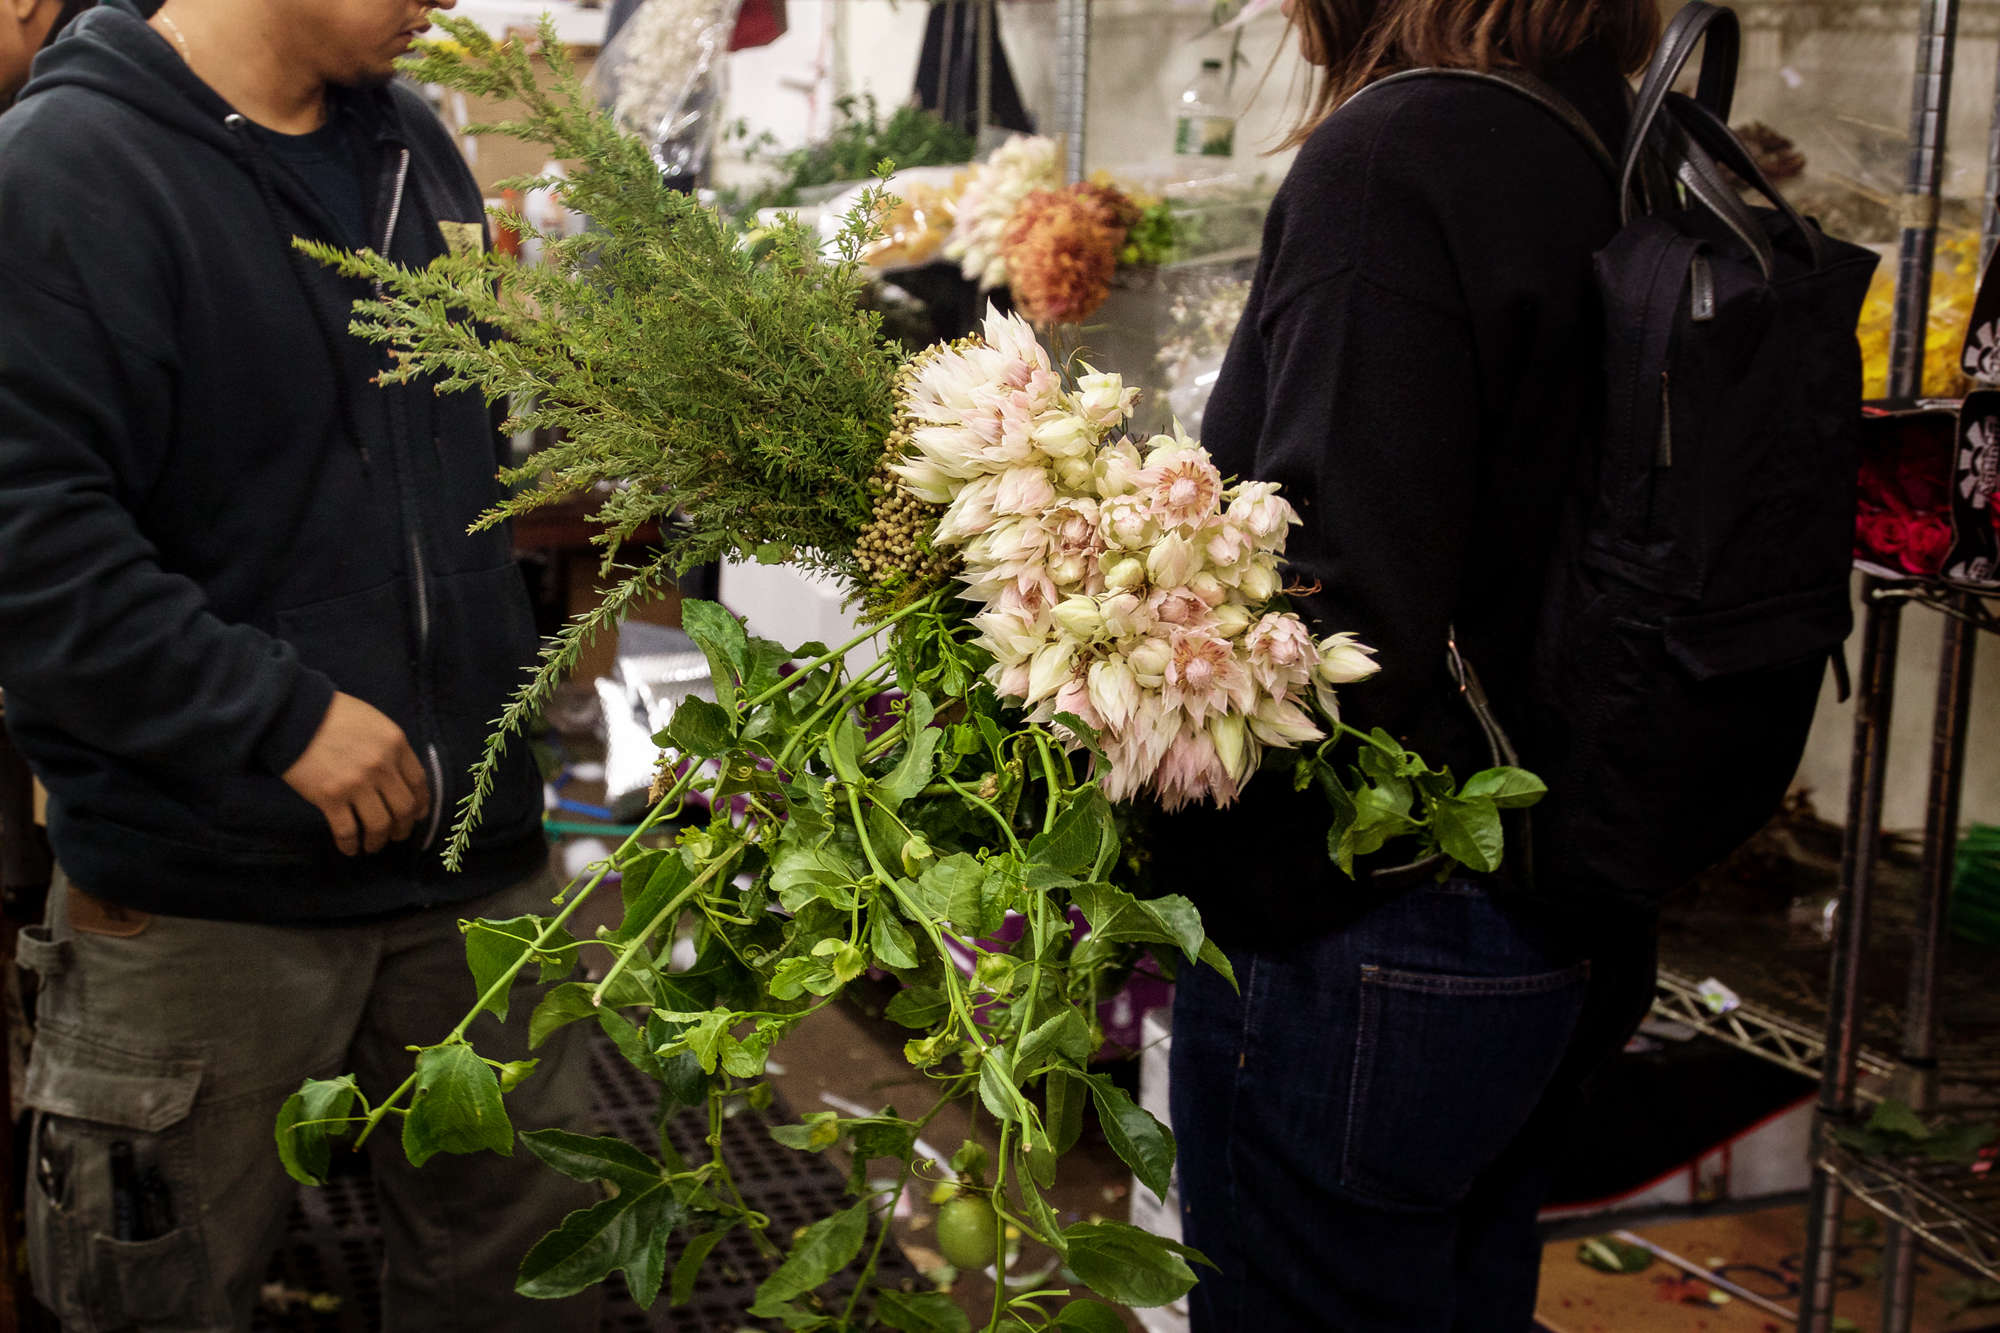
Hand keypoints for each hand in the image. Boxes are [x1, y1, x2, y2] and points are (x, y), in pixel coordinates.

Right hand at [281, 692, 430, 855]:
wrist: (293, 714)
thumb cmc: (333, 714)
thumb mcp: (374, 722)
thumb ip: (390, 747)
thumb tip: (400, 775)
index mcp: (395, 745)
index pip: (418, 783)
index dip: (421, 804)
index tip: (418, 815)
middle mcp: (381, 767)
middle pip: (403, 808)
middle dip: (403, 827)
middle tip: (397, 835)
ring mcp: (356, 784)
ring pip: (379, 824)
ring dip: (378, 841)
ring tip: (373, 845)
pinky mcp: (329, 798)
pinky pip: (347, 830)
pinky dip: (350, 844)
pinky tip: (349, 849)